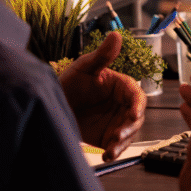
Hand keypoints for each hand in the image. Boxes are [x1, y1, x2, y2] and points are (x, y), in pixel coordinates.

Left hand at [58, 31, 146, 161]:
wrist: (53, 105)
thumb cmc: (70, 82)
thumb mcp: (85, 67)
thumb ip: (102, 55)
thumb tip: (116, 35)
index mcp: (122, 86)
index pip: (137, 95)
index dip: (137, 105)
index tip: (133, 114)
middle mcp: (123, 105)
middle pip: (136, 118)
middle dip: (129, 128)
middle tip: (117, 135)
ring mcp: (116, 121)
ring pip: (128, 134)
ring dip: (122, 142)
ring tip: (110, 150)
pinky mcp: (108, 137)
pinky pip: (117, 146)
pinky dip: (114, 152)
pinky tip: (106, 156)